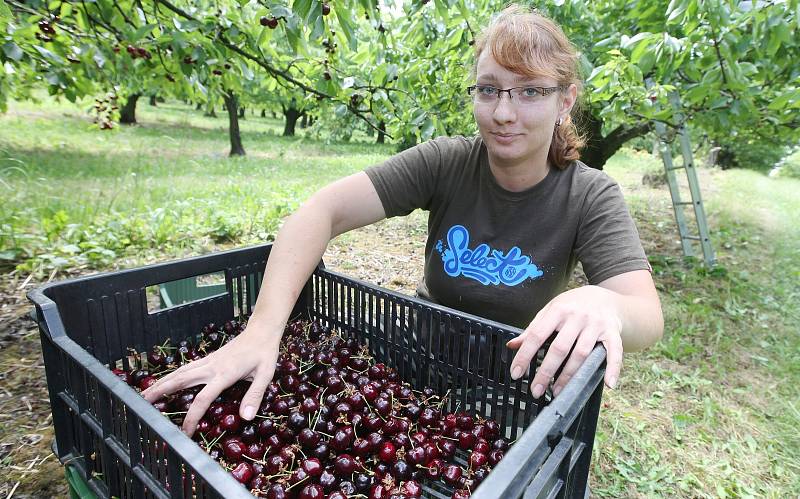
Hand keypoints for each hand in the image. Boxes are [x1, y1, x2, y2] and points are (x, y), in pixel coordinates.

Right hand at [142, 324, 281, 435]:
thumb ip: (255, 395)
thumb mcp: (265, 374)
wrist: (261, 331)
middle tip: (143, 404)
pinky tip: (167, 381)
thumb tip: (246, 417)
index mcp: (225, 374)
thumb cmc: (264, 353)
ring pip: (181, 372)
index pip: (203, 398)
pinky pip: (187, 368)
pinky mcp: (209, 358)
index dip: (192, 417)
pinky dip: (173, 375)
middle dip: (161, 391)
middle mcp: (212, 367)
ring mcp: (209, 361)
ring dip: (162, 382)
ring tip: (146, 393)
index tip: (185, 432)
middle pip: (181, 380)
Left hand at [506, 285, 622, 397]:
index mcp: (558, 310)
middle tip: (536, 390)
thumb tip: (512, 345)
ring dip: (569, 375)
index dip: (525, 355)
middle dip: (546, 371)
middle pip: (560, 348)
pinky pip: (615, 352)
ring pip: (582, 353)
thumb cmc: (572, 306)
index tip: (516, 373)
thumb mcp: (551, 310)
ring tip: (557, 391)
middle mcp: (577, 317)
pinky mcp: (613, 333)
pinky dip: (613, 368)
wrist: (604, 297)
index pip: (537, 335)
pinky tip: (608, 384)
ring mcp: (596, 325)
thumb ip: (533, 328)